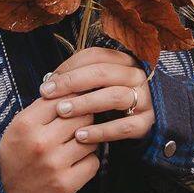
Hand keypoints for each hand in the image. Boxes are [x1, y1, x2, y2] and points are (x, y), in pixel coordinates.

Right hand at [0, 81, 100, 192]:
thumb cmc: (14, 156)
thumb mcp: (19, 126)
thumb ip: (43, 107)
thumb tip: (71, 88)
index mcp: (26, 124)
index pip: (63, 98)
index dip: (74, 98)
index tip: (78, 100)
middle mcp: (41, 143)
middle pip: (82, 116)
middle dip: (84, 118)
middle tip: (80, 123)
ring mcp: (54, 165)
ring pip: (91, 138)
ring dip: (87, 140)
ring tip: (76, 143)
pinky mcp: (65, 185)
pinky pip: (93, 162)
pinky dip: (88, 161)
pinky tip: (76, 162)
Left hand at [37, 46, 154, 148]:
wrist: (138, 128)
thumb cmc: (109, 104)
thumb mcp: (97, 87)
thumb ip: (78, 81)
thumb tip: (50, 82)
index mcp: (123, 62)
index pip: (95, 56)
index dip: (69, 67)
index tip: (47, 84)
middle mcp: (137, 76)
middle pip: (103, 72)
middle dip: (72, 82)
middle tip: (48, 95)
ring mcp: (145, 99)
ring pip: (115, 96)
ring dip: (85, 103)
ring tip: (62, 112)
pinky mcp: (147, 123)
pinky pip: (124, 127)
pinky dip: (101, 132)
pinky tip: (80, 136)